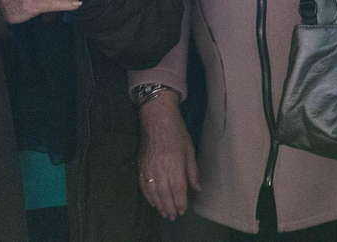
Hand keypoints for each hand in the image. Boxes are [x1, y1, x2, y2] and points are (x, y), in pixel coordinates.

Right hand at [138, 92, 198, 221]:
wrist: (156, 119)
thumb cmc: (177, 132)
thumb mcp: (190, 149)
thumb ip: (192, 171)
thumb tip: (197, 189)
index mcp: (175, 163)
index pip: (177, 188)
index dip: (180, 201)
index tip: (183, 210)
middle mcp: (160, 168)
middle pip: (164, 193)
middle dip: (170, 206)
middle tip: (173, 217)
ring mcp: (148, 168)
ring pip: (153, 192)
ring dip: (159, 205)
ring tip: (164, 213)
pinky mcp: (140, 166)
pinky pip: (143, 186)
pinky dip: (148, 196)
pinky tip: (153, 202)